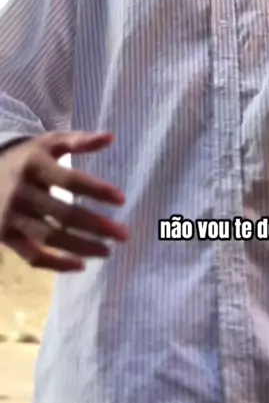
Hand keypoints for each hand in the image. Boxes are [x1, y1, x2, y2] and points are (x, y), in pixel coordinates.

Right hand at [0, 131, 128, 272]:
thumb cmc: (28, 157)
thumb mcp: (50, 142)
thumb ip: (79, 140)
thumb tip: (111, 137)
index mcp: (34, 165)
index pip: (70, 180)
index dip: (97, 190)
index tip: (122, 199)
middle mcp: (21, 192)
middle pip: (64, 214)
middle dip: (96, 226)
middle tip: (123, 234)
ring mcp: (11, 217)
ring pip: (50, 238)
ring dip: (82, 247)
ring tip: (108, 251)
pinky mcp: (5, 236)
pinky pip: (32, 256)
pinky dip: (57, 265)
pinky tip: (81, 265)